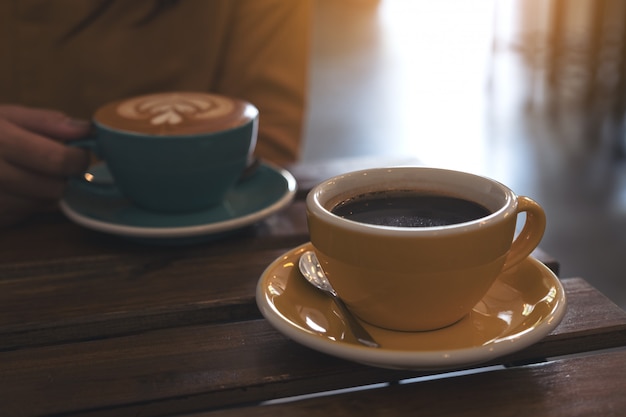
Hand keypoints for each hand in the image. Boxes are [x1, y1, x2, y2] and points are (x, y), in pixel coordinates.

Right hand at [0, 105, 90, 226]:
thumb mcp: (2, 115)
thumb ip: (45, 122)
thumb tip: (86, 130)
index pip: (57, 161)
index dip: (78, 159)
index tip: (79, 153)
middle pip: (53, 189)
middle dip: (63, 177)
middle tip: (55, 165)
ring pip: (40, 206)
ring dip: (45, 192)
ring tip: (28, 173)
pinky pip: (21, 217)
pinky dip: (25, 205)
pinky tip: (11, 188)